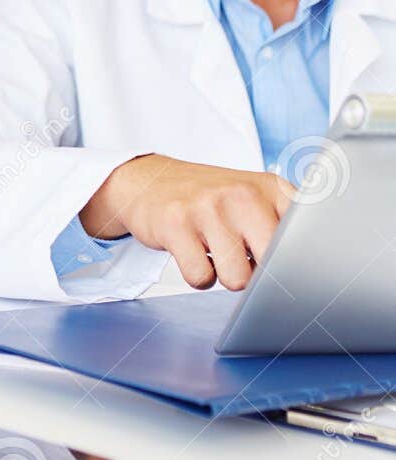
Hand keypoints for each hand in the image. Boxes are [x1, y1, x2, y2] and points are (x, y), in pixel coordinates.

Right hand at [80, 154, 295, 290]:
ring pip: (237, 278)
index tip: (296, 272)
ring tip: (215, 253)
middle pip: (276, 264)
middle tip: (245, 259)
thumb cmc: (211, 201)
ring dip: (225, 276)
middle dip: (261, 275)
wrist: (150, 181)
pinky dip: (198, 276)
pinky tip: (193, 253)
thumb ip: (285, 226)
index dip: (303, 263)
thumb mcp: (254, 198)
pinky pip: (200, 278)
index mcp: (272, 187)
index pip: (308, 234)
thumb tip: (307, 273)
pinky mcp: (176, 224)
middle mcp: (243, 193)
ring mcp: (209, 207)